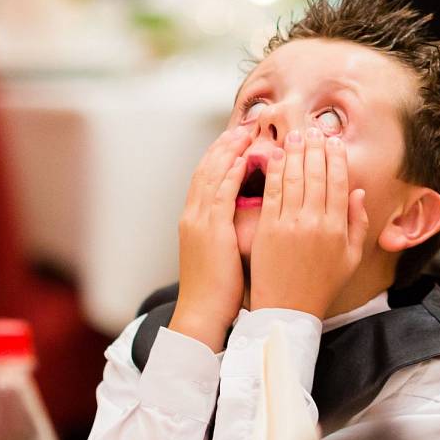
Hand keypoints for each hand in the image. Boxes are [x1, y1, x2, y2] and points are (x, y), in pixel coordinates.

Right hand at [168, 127, 249, 351]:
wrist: (202, 313)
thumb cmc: (218, 292)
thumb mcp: (221, 254)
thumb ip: (229, 231)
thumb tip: (245, 219)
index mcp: (195, 221)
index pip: (207, 178)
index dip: (221, 156)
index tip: (238, 140)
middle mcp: (193, 216)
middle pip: (207, 169)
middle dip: (224, 145)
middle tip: (243, 125)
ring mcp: (199, 222)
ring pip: (212, 176)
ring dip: (229, 151)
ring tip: (246, 133)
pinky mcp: (210, 232)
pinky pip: (220, 195)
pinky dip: (230, 174)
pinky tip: (244, 159)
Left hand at [248, 129, 368, 317]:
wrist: (288, 310)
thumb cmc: (320, 285)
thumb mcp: (350, 258)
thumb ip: (357, 224)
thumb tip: (358, 193)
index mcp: (338, 228)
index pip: (339, 182)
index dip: (336, 158)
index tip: (333, 142)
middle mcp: (316, 222)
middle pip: (317, 174)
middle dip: (315, 147)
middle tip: (313, 130)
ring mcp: (290, 224)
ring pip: (294, 177)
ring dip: (295, 152)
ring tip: (295, 136)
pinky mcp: (268, 228)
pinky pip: (271, 192)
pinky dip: (273, 170)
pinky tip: (274, 155)